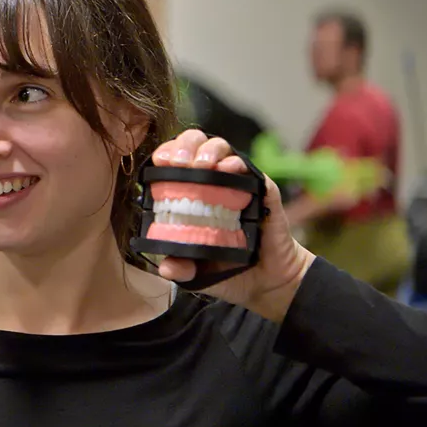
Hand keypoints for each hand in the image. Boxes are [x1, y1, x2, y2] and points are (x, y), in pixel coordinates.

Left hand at [152, 130, 316, 321]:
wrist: (265, 281)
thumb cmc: (226, 268)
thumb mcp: (196, 272)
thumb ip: (180, 268)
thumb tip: (166, 267)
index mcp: (189, 194)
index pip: (174, 160)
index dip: (167, 154)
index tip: (161, 163)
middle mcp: (212, 182)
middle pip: (196, 145)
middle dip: (184, 145)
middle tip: (180, 162)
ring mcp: (237, 184)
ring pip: (221, 149)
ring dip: (208, 150)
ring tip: (201, 165)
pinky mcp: (262, 191)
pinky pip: (250, 170)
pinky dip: (238, 165)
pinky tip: (228, 170)